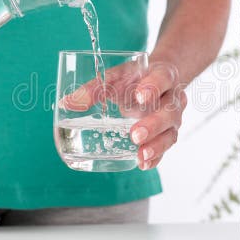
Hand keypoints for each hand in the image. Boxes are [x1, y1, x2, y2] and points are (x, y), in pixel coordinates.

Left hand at [60, 60, 186, 170]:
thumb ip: (94, 88)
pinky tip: (143, 164)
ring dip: (157, 145)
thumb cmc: (135, 79)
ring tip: (141, 155)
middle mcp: (173, 98)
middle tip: (135, 134)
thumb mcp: (116, 77)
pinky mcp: (168, 133)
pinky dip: (156, 157)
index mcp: (162, 75)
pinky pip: (166, 146)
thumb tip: (67, 103)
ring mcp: (173, 118)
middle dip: (153, 124)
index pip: (163, 78)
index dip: (153, 87)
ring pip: (170, 132)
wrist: (159, 81)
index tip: (140, 96)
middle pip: (169, 111)